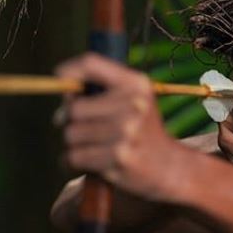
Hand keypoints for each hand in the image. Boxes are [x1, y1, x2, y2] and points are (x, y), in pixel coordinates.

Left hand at [54, 53, 183, 200]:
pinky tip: (89, 164)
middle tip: (86, 130)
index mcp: (137, 84)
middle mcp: (133, 105)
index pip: (91, 64)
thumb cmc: (144, 132)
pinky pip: (74, 156)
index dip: (68, 71)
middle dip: (70, 121)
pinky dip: (72, 162)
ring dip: (74, 145)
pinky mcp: (118, 158)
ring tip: (94, 148)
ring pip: (70, 134)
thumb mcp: (135, 100)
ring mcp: (126, 132)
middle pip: (73, 108)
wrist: (171, 168)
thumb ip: (102, 89)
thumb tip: (61, 96)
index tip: (60, 80)